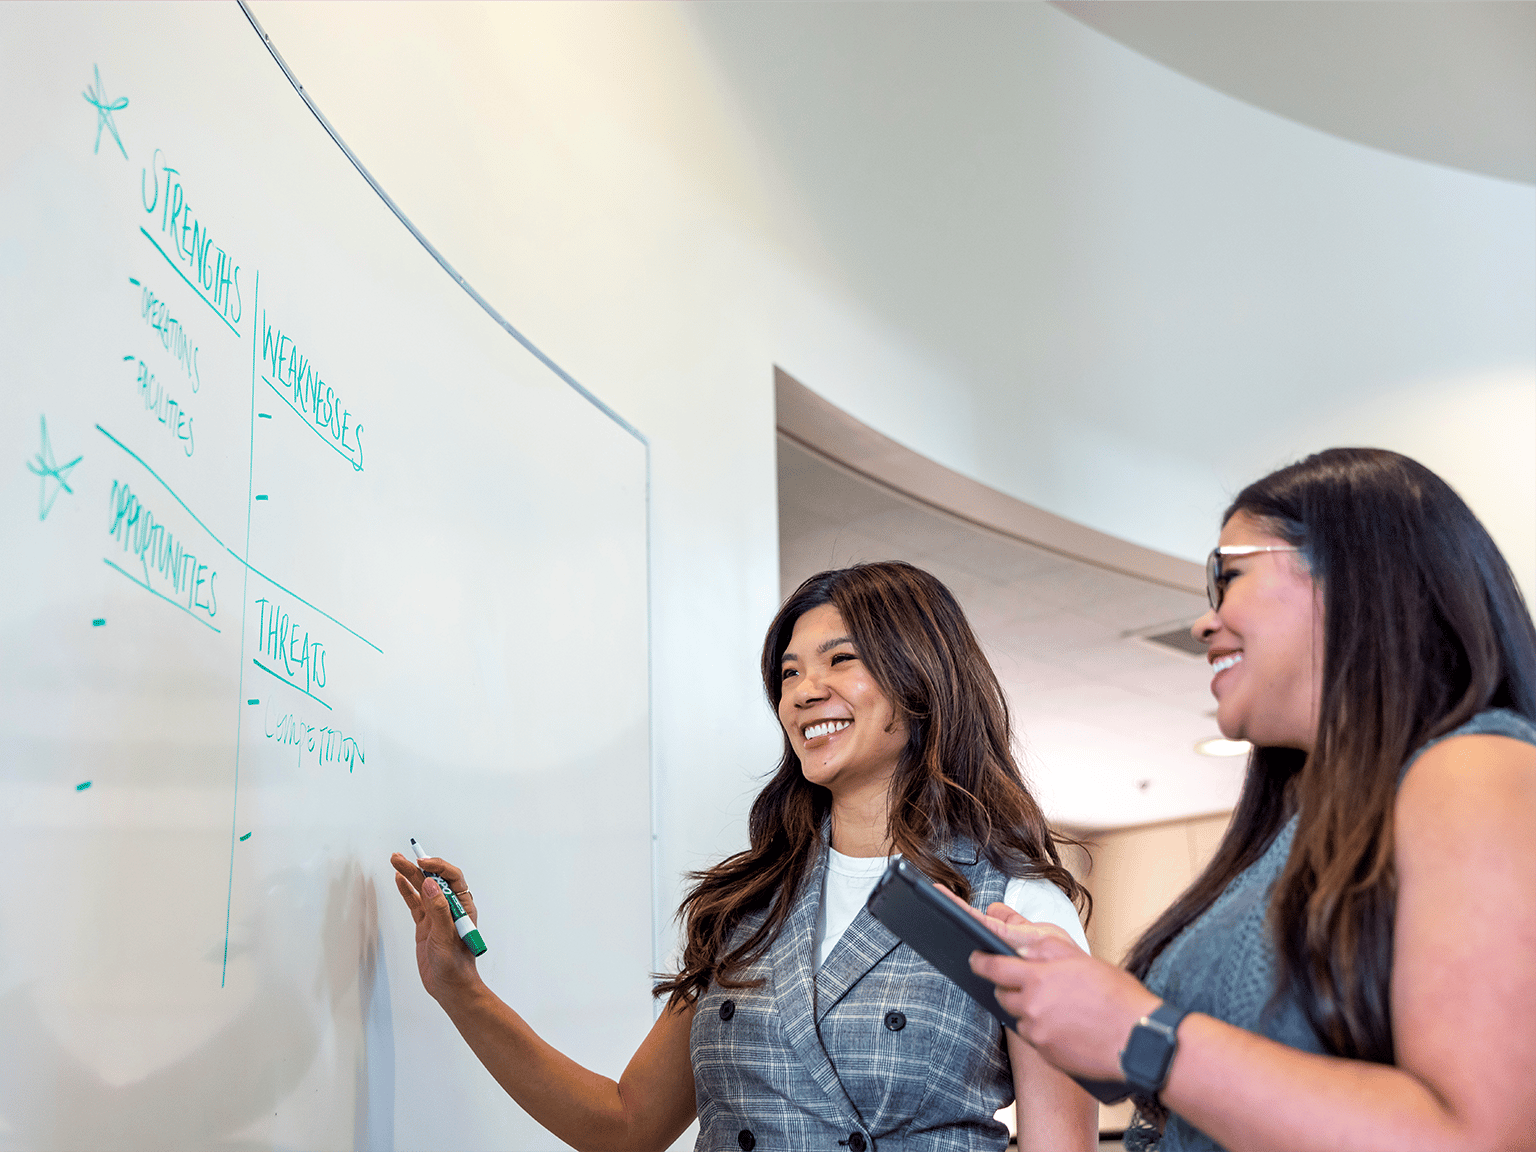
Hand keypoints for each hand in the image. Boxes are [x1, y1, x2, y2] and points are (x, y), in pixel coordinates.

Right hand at [390, 851, 482, 1002]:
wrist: (450, 987)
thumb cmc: (455, 965)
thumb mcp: (446, 936)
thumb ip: (438, 910)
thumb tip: (430, 884)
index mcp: (462, 907)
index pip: (452, 879)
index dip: (438, 867)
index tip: (422, 863)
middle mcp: (449, 908)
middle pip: (433, 881)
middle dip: (417, 867)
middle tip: (399, 857)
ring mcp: (436, 916)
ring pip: (421, 890)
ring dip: (409, 875)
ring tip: (395, 861)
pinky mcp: (425, 926)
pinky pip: (415, 904)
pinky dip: (407, 891)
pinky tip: (399, 880)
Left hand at [969, 920, 1159, 1082]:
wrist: (1139, 1040)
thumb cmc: (1117, 997)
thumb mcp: (1079, 959)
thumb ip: (1043, 948)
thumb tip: (1016, 942)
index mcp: (1038, 979)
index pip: (993, 967)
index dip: (980, 961)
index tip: (975, 958)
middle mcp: (1032, 1009)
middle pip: (1003, 995)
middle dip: (1008, 986)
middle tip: (1026, 981)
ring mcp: (1039, 1036)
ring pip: (1019, 1018)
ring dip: (1028, 1009)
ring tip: (1056, 1004)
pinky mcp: (1049, 1057)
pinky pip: (1035, 1039)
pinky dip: (1042, 1030)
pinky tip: (1065, 1024)